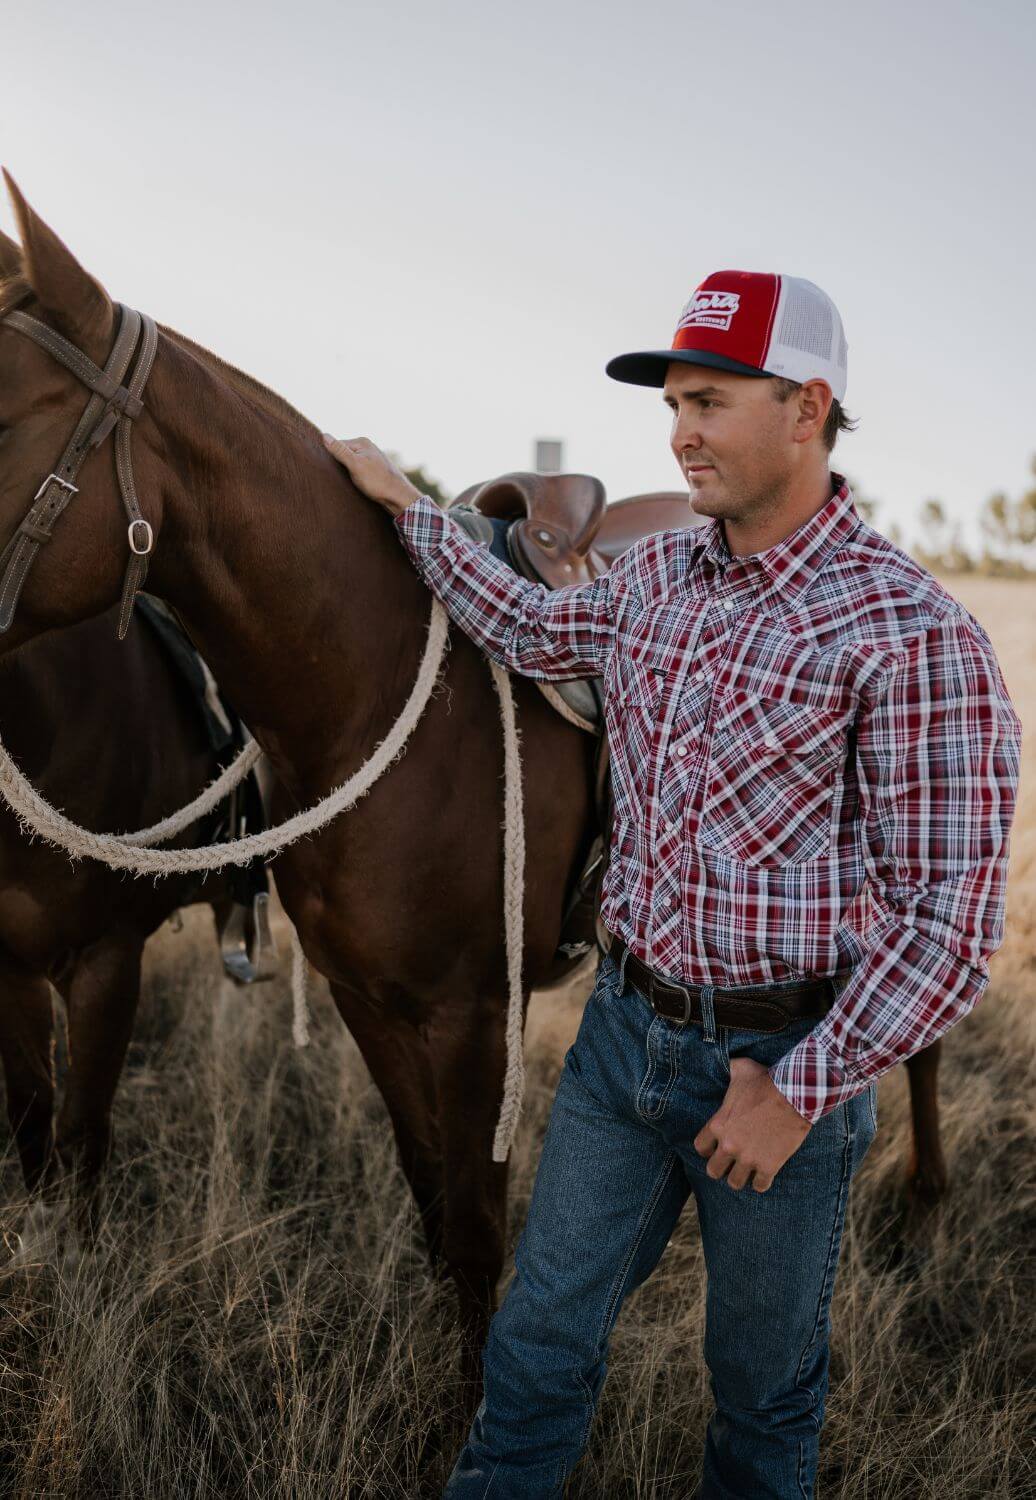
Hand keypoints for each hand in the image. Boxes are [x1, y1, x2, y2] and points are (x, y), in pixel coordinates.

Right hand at [322, 434, 422, 516]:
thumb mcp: (355, 465)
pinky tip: (357, 485)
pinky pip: (357, 471)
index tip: (332, 470)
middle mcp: (367, 448)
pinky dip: (354, 478)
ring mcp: (371, 459)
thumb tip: (324, 435)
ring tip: (350, 482)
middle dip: (339, 465)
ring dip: (346, 473)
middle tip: (342, 477)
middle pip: (343, 454)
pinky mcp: (374, 470)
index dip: (332, 458)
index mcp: (362, 442)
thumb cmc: (378, 481)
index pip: (337, 445)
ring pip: (350, 464)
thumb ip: (340, 450)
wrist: (399, 497)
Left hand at [693, 1058, 811, 1192]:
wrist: (795, 1095)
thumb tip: (723, 1060)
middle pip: (713, 1171)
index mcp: (718, 1125)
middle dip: (720, 1168)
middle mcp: (729, 1145)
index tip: (715, 1147)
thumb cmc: (766, 1081)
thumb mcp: (741, 1069)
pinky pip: (759, 1187)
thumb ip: (728, 1069)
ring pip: (735, 1183)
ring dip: (740, 1177)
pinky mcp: (769, 1167)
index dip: (707, 1149)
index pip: (700, 1148)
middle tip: (730, 1163)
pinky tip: (765, 1173)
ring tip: (746, 1170)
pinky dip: (762, 1182)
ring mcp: (748, 1158)